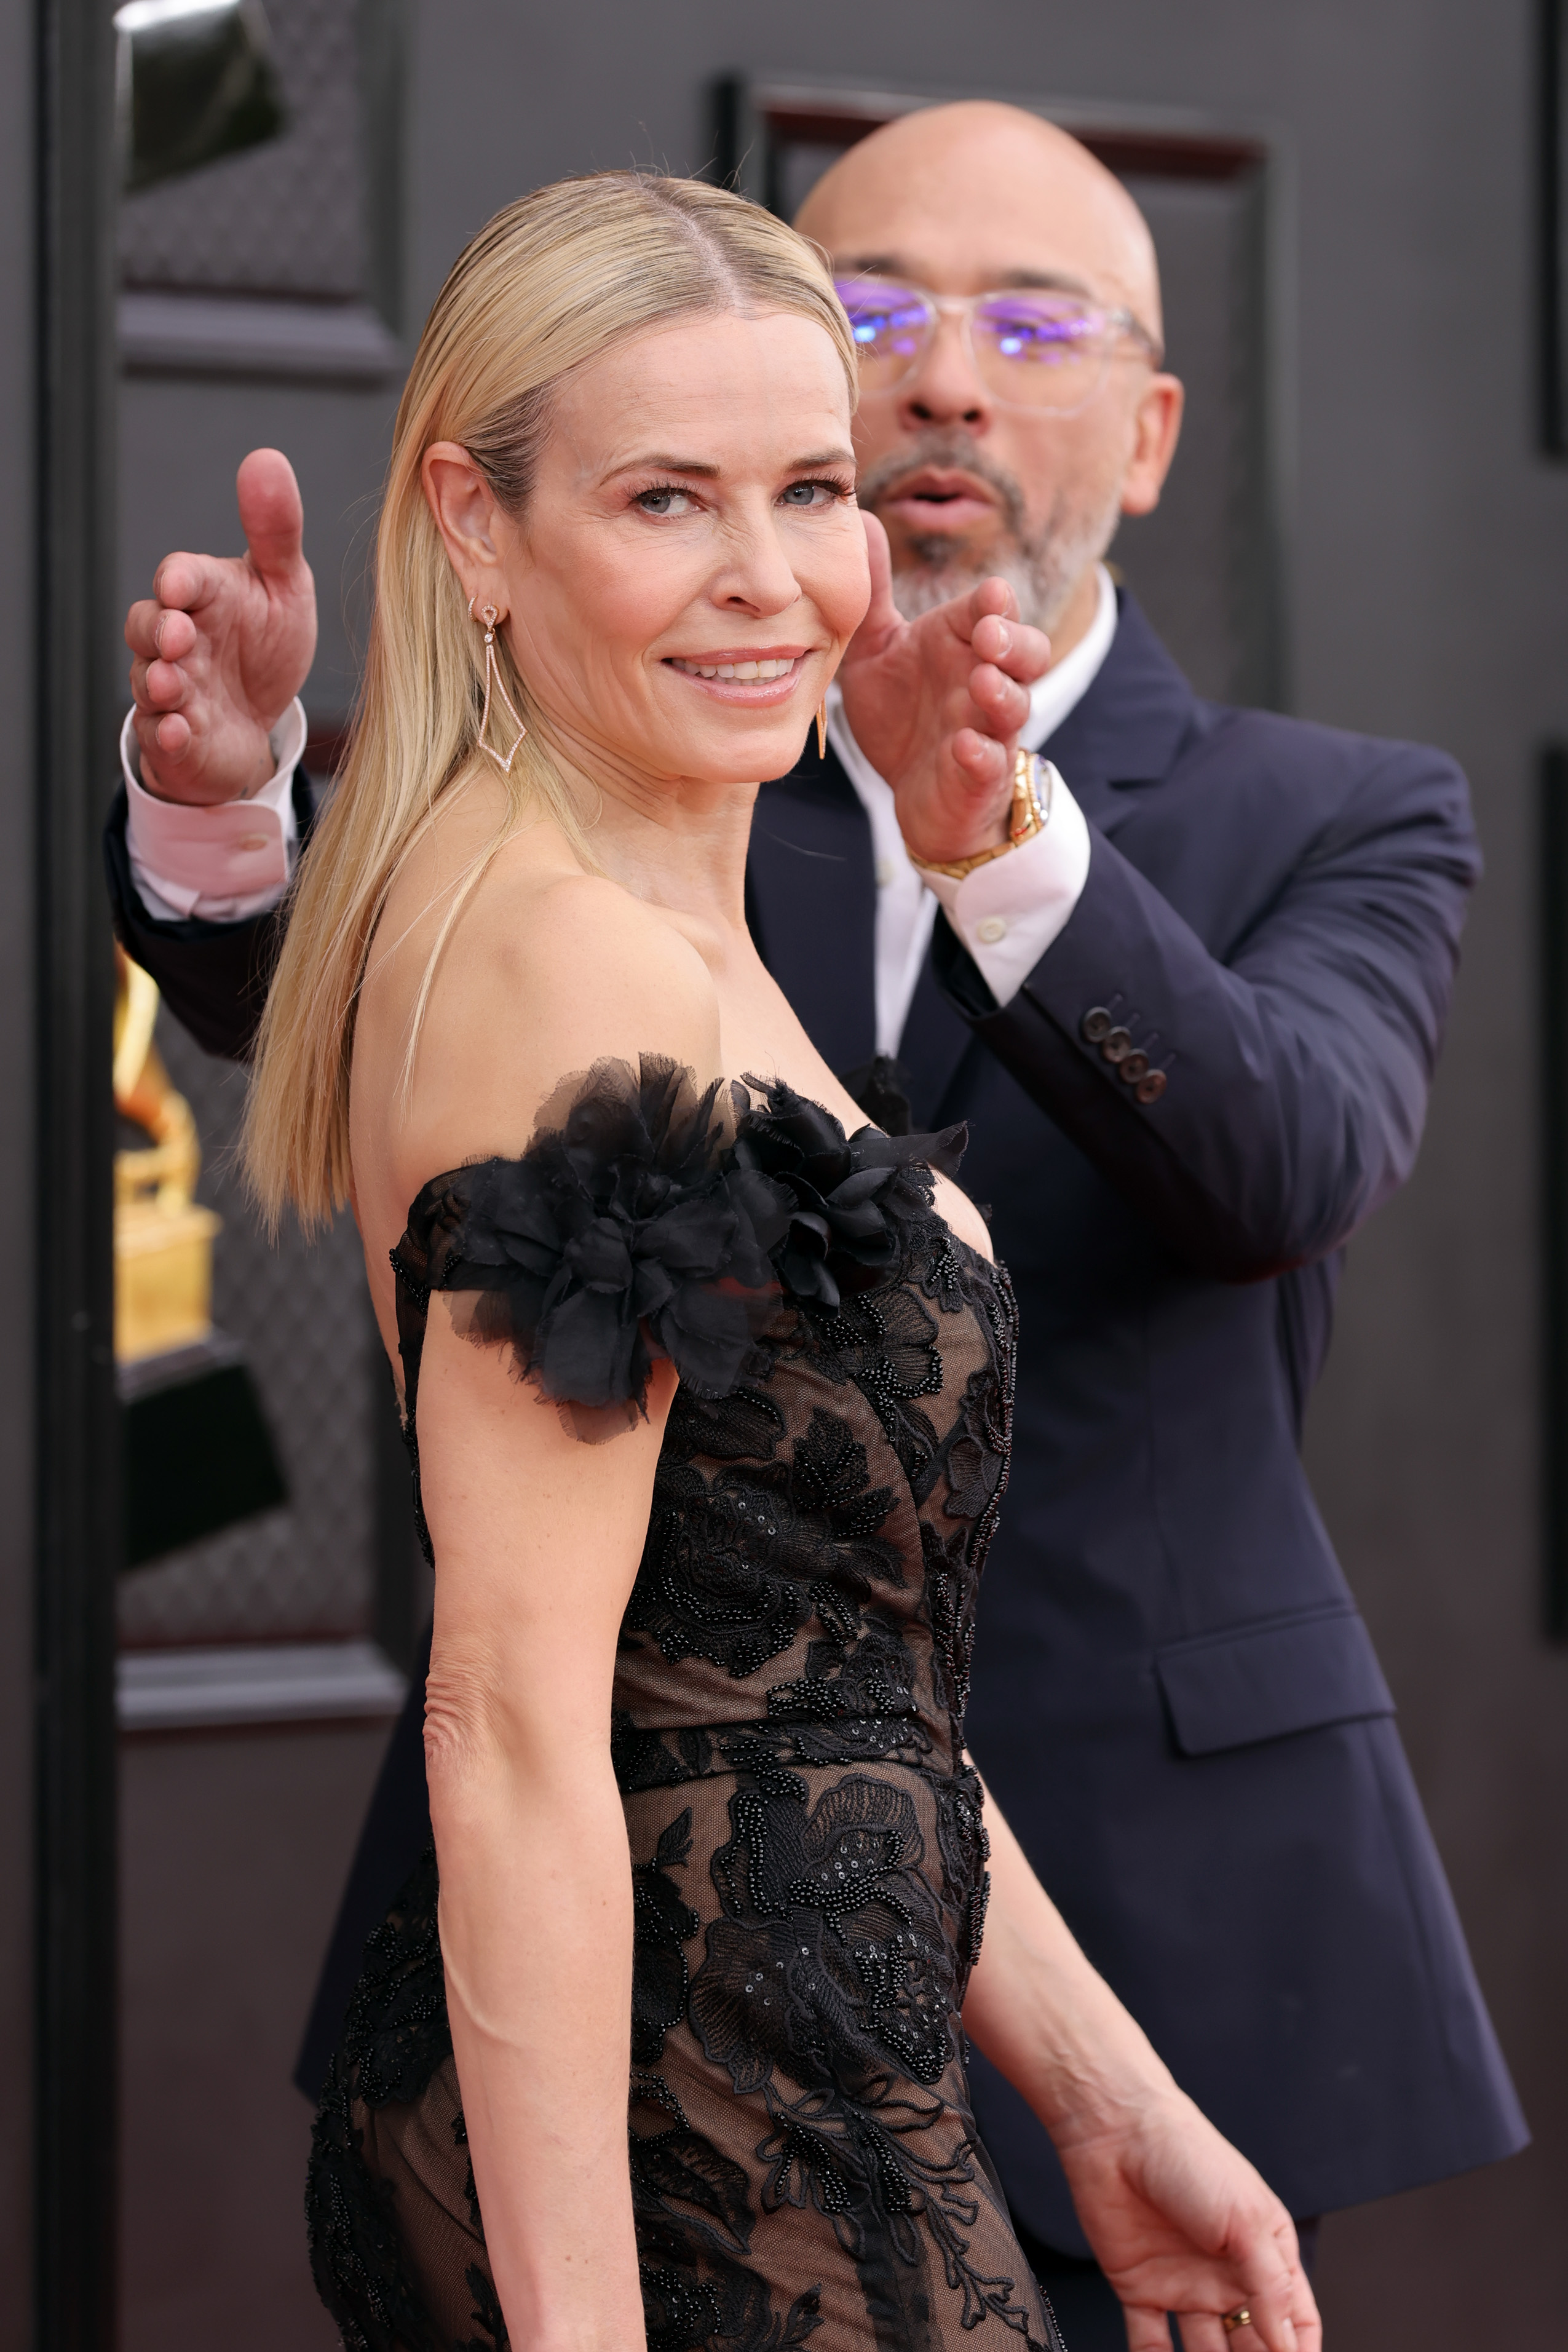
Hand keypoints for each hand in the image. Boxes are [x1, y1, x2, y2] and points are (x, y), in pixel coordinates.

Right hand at [125, 446, 317, 804]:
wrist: (260, 719)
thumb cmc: (266, 643)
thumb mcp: (284, 585)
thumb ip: (276, 529)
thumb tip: (267, 458)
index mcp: (203, 595)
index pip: (180, 577)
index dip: (178, 580)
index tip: (180, 584)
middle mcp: (177, 639)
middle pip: (147, 626)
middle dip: (158, 630)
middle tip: (180, 635)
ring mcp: (171, 689)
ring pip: (147, 680)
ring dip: (159, 682)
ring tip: (175, 684)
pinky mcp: (174, 735)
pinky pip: (160, 734)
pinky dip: (167, 733)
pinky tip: (182, 731)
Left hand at [836, 511, 1049, 867]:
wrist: (914, 795)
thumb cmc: (903, 716)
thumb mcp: (877, 649)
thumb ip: (873, 592)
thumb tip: (861, 518)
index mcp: (962, 646)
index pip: (993, 613)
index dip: (996, 605)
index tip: (990, 596)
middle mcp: (984, 683)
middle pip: (1028, 653)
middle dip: (1016, 642)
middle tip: (989, 636)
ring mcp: (988, 732)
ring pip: (1017, 707)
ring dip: (1004, 694)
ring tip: (983, 683)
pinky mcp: (979, 777)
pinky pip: (990, 765)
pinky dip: (981, 756)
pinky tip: (963, 747)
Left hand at [1055, 2086, 1321, 2351]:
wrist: (1116, 2130)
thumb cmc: (1188, 2154)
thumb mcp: (1246, 2219)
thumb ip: (1270, 2287)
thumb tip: (1287, 2345)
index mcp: (1264, 2254)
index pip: (1294, 2322)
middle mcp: (1226, 2275)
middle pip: (1252, 2345)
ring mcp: (1184, 2284)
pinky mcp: (1140, 2288)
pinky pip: (1151, 2342)